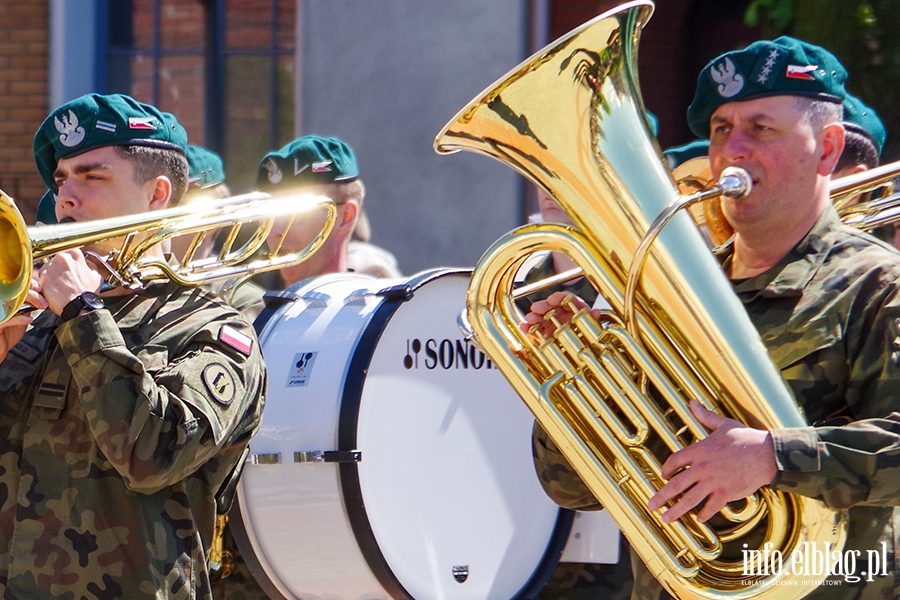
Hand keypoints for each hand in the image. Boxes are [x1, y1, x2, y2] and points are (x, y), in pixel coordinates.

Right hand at [0, 279, 44, 361]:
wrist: (2, 348)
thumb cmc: (9, 332)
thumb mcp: (21, 316)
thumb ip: (28, 305)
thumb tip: (41, 296)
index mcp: (4, 300)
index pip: (14, 287)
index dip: (27, 286)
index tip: (39, 289)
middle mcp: (0, 305)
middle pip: (14, 293)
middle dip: (32, 295)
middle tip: (43, 301)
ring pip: (11, 303)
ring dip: (28, 304)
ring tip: (40, 307)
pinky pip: (7, 319)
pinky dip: (19, 319)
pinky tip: (29, 319)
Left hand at [37, 249, 103, 315]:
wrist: (80, 306)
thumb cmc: (88, 292)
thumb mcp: (96, 276)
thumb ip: (90, 265)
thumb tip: (86, 263)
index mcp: (74, 254)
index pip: (66, 251)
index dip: (68, 261)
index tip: (69, 267)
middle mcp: (61, 258)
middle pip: (54, 260)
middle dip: (58, 269)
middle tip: (64, 279)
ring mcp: (50, 268)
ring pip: (46, 270)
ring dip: (51, 277)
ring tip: (60, 287)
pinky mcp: (42, 279)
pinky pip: (41, 281)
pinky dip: (46, 286)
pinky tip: (55, 292)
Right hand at [520, 291, 598, 337]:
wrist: (584, 350)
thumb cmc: (588, 333)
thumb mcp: (592, 326)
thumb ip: (592, 319)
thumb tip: (596, 312)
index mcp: (575, 308)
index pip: (567, 298)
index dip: (559, 298)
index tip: (551, 299)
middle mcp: (563, 313)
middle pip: (551, 307)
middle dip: (543, 307)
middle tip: (535, 308)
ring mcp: (553, 323)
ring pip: (542, 317)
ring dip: (534, 317)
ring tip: (528, 319)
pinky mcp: (546, 333)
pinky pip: (537, 329)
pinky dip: (529, 328)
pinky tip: (523, 327)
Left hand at [647, 400, 776, 522]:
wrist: (766, 454)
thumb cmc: (746, 438)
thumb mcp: (722, 424)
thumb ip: (704, 415)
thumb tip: (692, 402)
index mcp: (699, 450)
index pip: (674, 461)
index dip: (666, 470)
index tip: (664, 476)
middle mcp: (702, 467)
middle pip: (676, 484)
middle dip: (662, 496)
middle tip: (651, 505)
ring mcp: (713, 482)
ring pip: (690, 499)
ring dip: (676, 510)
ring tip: (666, 519)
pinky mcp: (726, 493)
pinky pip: (711, 507)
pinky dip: (704, 514)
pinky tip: (698, 519)